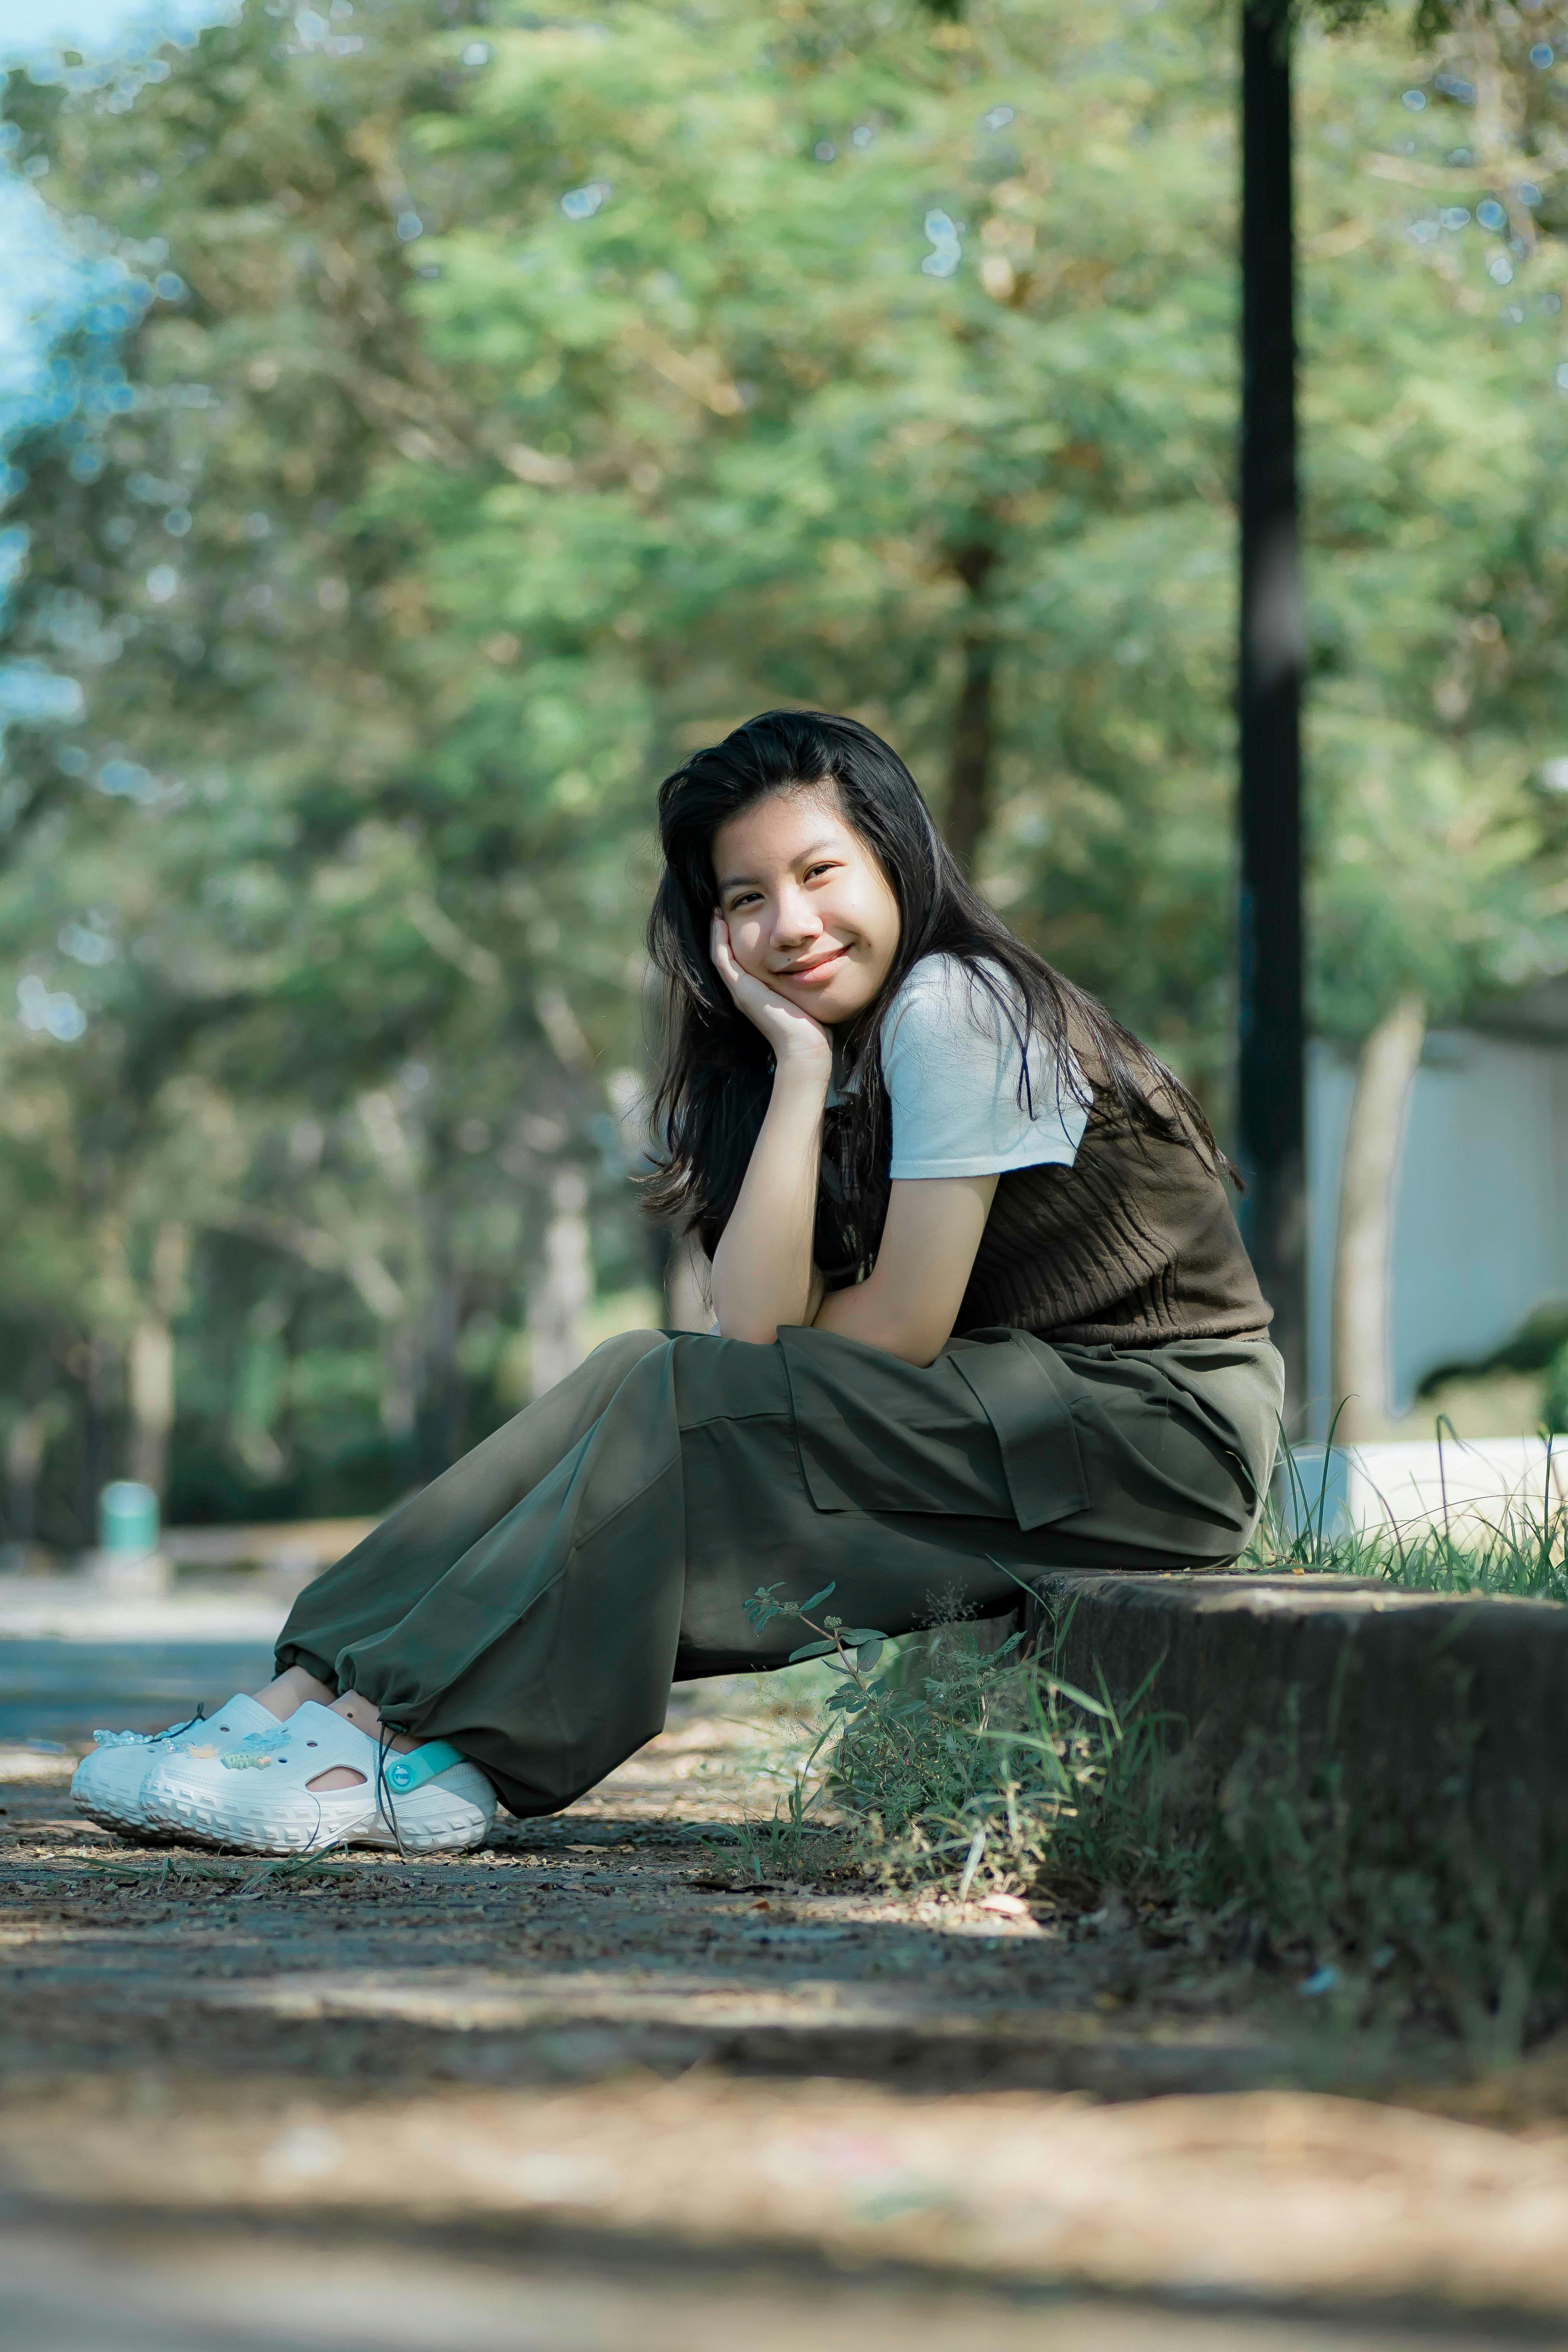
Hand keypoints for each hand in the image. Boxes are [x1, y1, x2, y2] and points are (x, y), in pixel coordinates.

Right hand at [710, 914, 831, 1075]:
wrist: (803, 1047)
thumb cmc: (809, 1026)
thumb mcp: (799, 995)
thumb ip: (797, 981)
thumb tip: (812, 965)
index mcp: (753, 993)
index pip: (737, 961)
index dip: (732, 940)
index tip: (734, 919)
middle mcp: (742, 992)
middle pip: (724, 957)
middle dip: (721, 933)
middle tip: (720, 911)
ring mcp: (739, 991)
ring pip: (719, 955)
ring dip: (716, 932)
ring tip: (717, 912)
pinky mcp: (741, 990)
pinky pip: (723, 959)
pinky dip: (719, 939)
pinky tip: (720, 921)